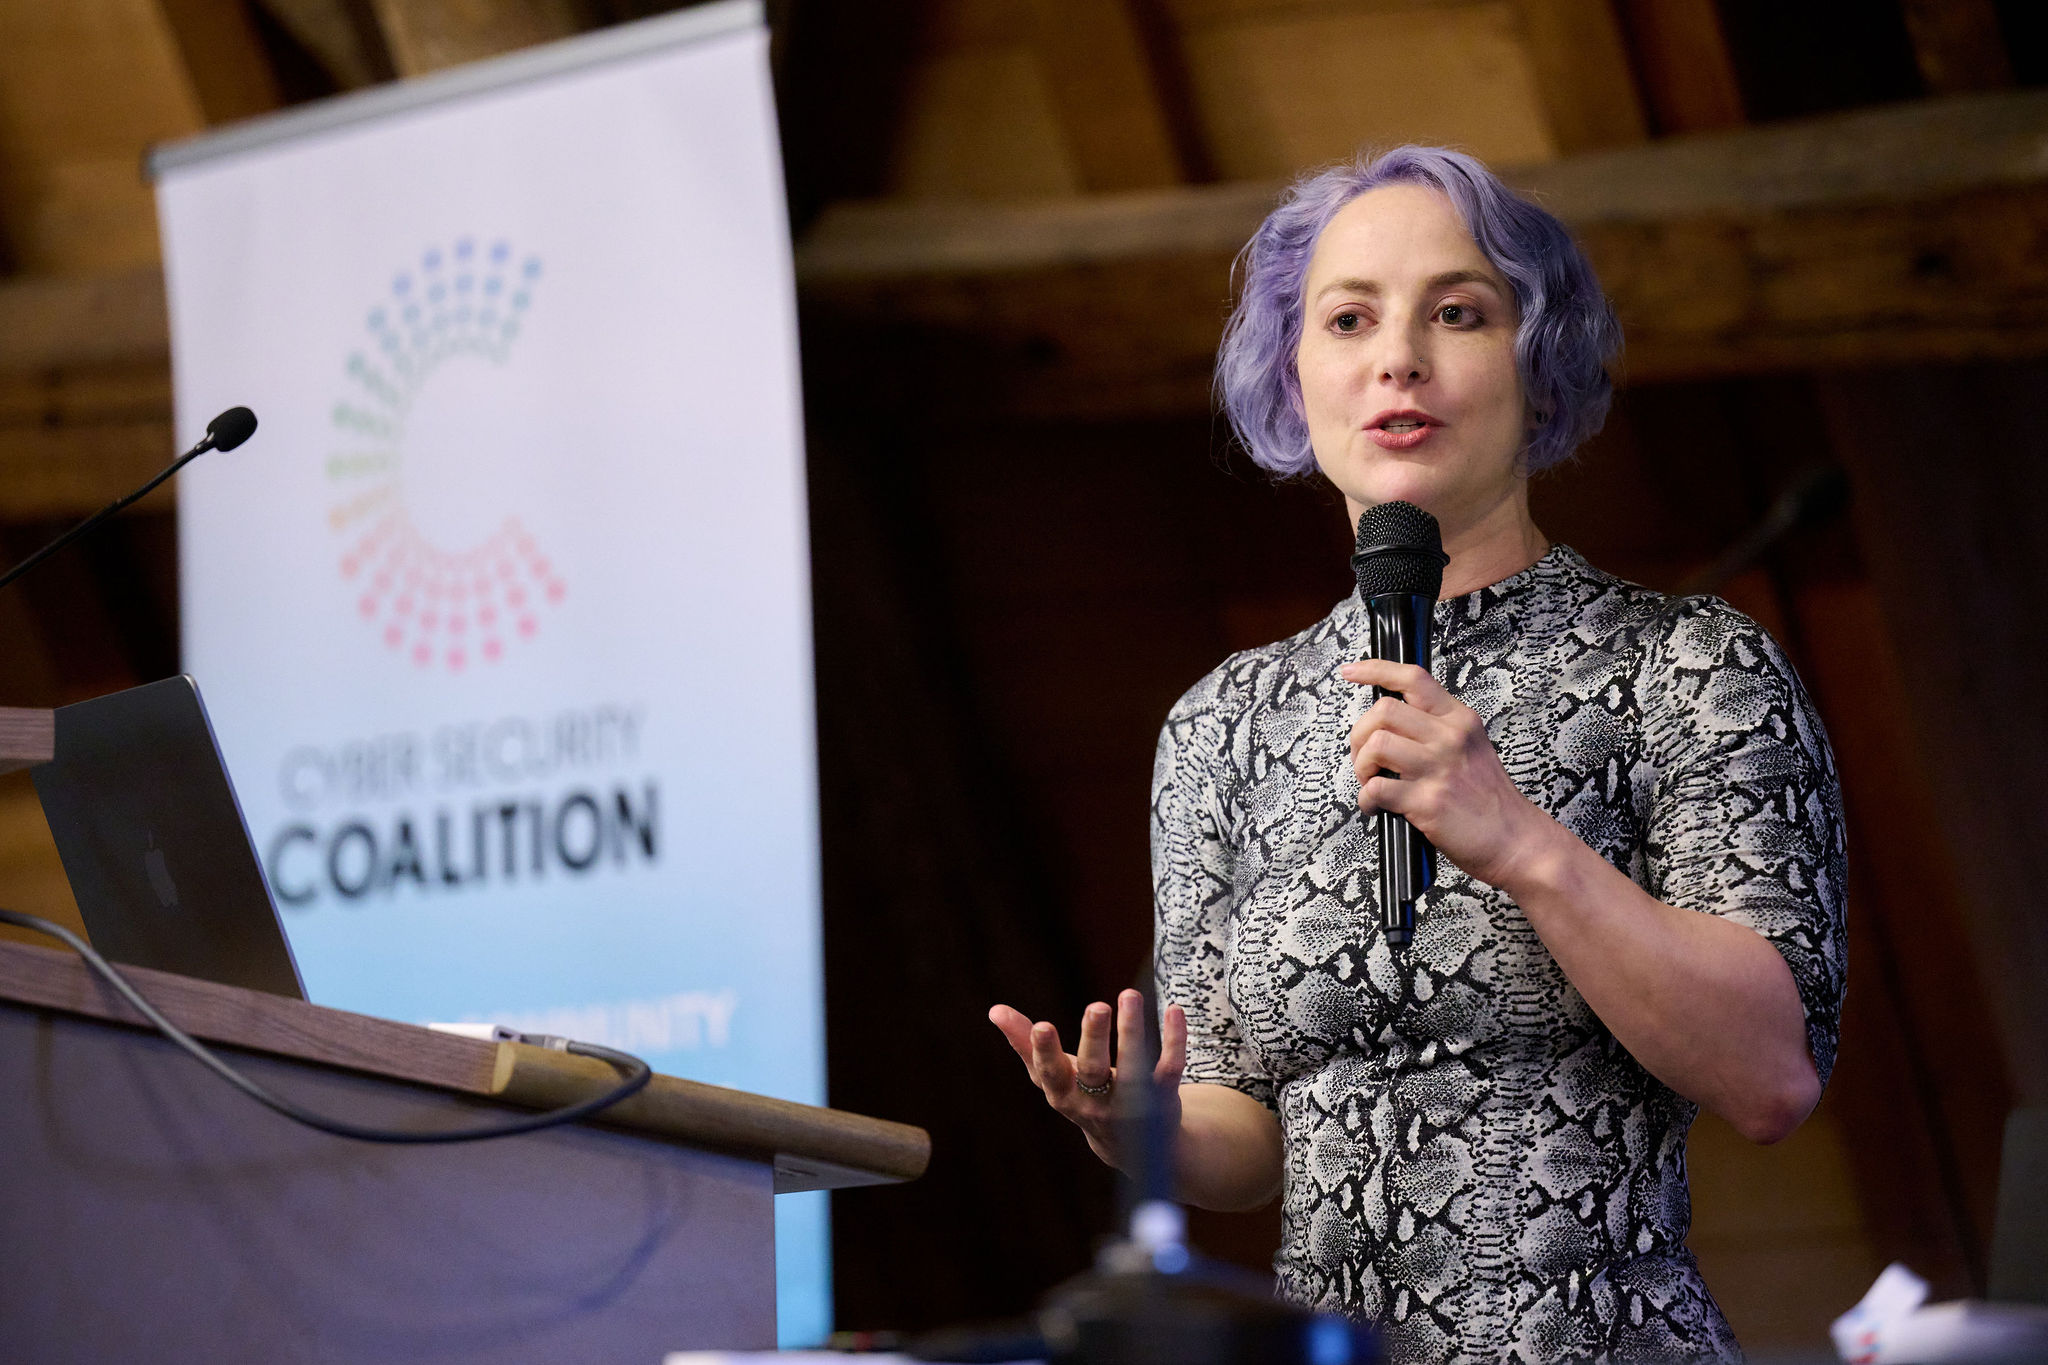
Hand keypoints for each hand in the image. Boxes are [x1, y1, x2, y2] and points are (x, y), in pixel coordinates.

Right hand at [988, 990, 1186, 1169]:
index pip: (1052, 1074)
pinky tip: (1174, 1009)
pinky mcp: (1163, 1099)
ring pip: (1134, 1068)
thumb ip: (1024, 1044)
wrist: (1136, 1150)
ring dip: (1133, 1031)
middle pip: (1093, 1071)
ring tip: (1130, 994)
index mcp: (1064, 1095)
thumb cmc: (1084, 1098)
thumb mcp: (1054, 1077)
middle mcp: (1096, 1103)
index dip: (1046, 1052)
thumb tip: (994, 1010)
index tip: (1041, 1026)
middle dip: (1094, 1039)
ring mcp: (1131, 1104)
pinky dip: (1174, 1040)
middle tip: (1097, 1006)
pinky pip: (1169, 1069)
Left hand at [1340, 658, 1562, 891]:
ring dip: (1361, 767)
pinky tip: (1377, 808)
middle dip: (1360, 735)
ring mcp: (1438, 768)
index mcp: (1459, 720)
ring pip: (1375, 745)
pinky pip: (1375, 788)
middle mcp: (1449, 737)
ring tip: (1373, 783)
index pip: (1413, 678)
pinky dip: (1366, 800)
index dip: (1375, 670)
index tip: (1351, 672)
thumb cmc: (1489, 800)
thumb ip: (1437, 730)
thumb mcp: (1472, 747)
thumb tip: (1387, 723)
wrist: (1517, 840)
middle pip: (1383, 710)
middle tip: (1367, 759)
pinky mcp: (1428, 801)